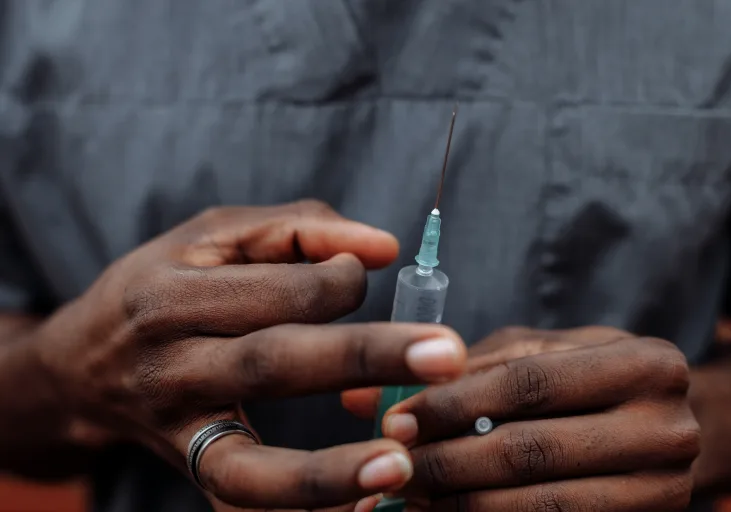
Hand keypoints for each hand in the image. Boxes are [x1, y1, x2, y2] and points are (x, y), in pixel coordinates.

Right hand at [21, 201, 466, 510]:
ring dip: (326, 473)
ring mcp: (176, 429)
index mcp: (174, 292)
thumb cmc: (164, 283)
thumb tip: (386, 248)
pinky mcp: (189, 469)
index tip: (370, 274)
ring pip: (247, 463)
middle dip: (365, 357)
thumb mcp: (216, 235)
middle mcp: (170, 365)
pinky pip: (240, 505)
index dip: (340, 281)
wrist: (80, 363)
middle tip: (449, 354)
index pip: (278, 290)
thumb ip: (301, 229)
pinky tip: (365, 507)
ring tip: (401, 466)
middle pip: (272, 364)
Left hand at [343, 327, 699, 510]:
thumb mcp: (542, 355)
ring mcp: (665, 491)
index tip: (395, 422)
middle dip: (449, 464)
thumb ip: (463, 370)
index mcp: (644, 365)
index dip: (454, 405)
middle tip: (392, 469)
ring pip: (543, 508)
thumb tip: (360, 398)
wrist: (665, 433)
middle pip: (532, 451)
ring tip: (408, 502)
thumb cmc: (589, 381)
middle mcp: (667, 429)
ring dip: (463, 507)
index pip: (528, 384)